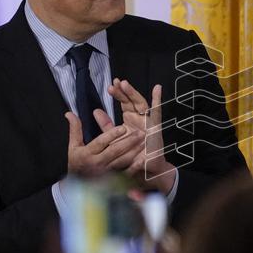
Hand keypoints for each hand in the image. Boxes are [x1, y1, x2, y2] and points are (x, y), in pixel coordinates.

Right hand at [65, 108, 142, 176]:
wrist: (77, 186)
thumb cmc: (77, 163)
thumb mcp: (73, 146)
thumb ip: (75, 129)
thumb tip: (69, 113)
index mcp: (87, 154)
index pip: (101, 143)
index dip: (112, 135)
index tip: (123, 128)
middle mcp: (97, 163)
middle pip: (114, 151)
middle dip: (128, 141)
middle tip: (140, 133)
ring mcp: (106, 172)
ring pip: (122, 161)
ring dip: (134, 152)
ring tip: (144, 142)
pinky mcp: (112, 180)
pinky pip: (125, 173)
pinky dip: (134, 167)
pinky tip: (142, 160)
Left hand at [108, 78, 177, 193]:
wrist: (145, 170)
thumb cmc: (131, 155)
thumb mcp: (115, 139)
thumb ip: (107, 125)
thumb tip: (96, 111)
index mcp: (131, 120)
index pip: (124, 103)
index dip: (118, 94)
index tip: (110, 86)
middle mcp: (140, 118)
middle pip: (132, 101)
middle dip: (124, 91)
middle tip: (116, 82)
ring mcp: (148, 121)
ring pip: (141, 104)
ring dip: (133, 93)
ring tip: (125, 84)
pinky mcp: (155, 127)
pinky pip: (156, 112)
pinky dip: (157, 100)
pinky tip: (157, 88)